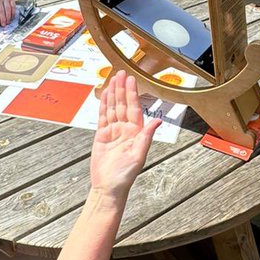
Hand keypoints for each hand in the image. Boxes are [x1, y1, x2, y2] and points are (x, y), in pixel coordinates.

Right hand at [90, 72, 158, 202]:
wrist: (108, 187)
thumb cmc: (125, 175)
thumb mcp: (138, 155)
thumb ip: (146, 137)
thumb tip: (158, 122)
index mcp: (135, 132)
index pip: (134, 108)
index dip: (132, 93)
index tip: (131, 80)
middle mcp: (125, 129)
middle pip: (123, 104)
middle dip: (122, 88)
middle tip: (121, 73)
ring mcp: (113, 131)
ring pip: (113, 108)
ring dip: (113, 93)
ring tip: (112, 79)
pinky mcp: (102, 135)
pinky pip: (102, 117)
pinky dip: (103, 105)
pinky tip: (104, 95)